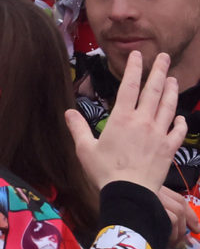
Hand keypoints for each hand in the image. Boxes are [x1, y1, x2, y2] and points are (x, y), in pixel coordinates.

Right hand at [67, 48, 188, 196]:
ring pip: (168, 107)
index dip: (134, 69)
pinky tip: (180, 117)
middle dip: (158, 72)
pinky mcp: (168, 149)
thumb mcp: (84, 149)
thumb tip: (68, 112)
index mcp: (122, 118)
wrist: (129, 193)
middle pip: (153, 91)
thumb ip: (77, 128)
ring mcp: (159, 134)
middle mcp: (143, 122)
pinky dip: (180, 122)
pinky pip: (178, 132)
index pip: (129, 87)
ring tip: (173, 79)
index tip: (137, 55)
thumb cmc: (104, 171)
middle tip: (163, 57)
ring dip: (171, 91)